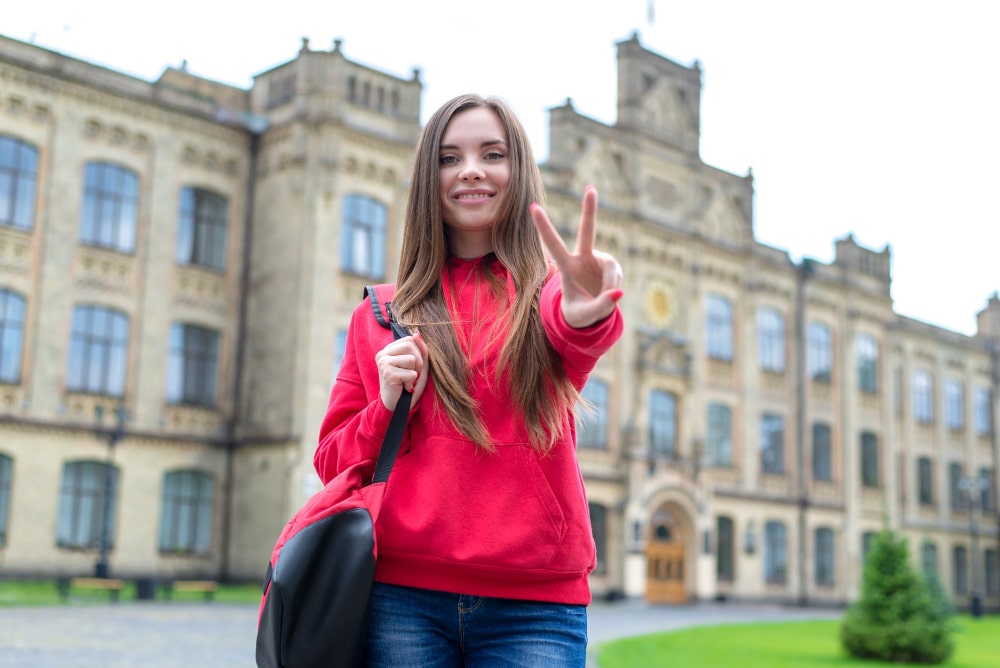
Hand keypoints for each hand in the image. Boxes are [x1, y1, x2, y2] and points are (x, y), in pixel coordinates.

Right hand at [374, 331, 428, 410]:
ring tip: (407, 381)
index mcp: (388, 350)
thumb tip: (418, 333)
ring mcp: (383, 363)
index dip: (418, 351)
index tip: (414, 366)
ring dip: (414, 373)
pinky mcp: (388, 374)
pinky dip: (411, 383)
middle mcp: (383, 354)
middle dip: (418, 362)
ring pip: (412, 359)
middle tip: (412, 374)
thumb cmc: (407, 384)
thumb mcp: (417, 365)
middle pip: (410, 345)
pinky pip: (411, 373)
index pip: (409, 339)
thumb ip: (419, 349)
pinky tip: (403, 388)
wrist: (395, 406)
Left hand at [530, 185, 622, 327]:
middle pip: (587, 231)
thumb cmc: (579, 314)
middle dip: (590, 209)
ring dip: (610, 283)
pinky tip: (610, 293)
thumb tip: (618, 293)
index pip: (553, 245)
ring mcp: (597, 260)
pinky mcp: (610, 265)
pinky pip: (616, 274)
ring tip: (605, 299)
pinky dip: (615, 285)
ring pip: (611, 268)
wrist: (589, 314)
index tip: (533, 207)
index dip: (544, 227)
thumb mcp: (585, 316)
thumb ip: (600, 306)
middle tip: (591, 187)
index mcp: (567, 268)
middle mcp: (582, 259)